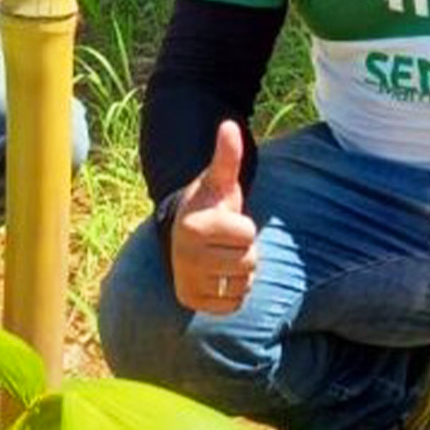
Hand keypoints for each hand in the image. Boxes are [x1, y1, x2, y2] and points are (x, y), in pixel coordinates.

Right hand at [170, 121, 259, 314]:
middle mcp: (185, 257)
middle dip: (243, 251)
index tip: (225, 222)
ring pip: (243, 284)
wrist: (181, 234)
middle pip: (248, 261)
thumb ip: (226, 157)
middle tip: (225, 242)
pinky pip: (233, 304)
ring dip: (240, 272)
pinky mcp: (192, 302)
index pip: (247, 234)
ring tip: (222, 257)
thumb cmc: (207, 206)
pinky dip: (233, 292)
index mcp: (193, 226)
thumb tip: (230, 126)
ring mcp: (187, 282)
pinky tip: (219, 276)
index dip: (243, 226)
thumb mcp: (218, 182)